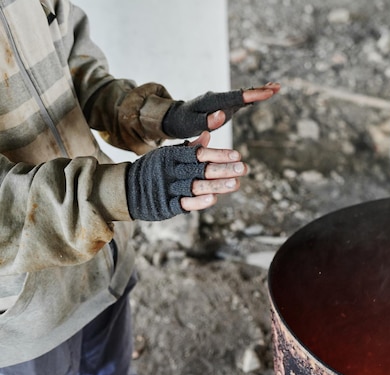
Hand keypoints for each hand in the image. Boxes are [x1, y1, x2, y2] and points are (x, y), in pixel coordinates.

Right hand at [125, 130, 247, 220]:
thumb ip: (189, 147)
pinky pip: (183, 203)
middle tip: (244, 168)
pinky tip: (213, 199)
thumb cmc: (154, 169)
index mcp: (174, 156)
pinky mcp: (166, 205)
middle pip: (201, 169)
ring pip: (195, 186)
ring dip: (216, 186)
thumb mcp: (168, 154)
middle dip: (224, 169)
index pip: (199, 153)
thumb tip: (208, 134)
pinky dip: (198, 202)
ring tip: (236, 184)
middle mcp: (172, 171)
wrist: (125, 188)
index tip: (238, 154)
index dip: (219, 154)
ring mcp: (169, 188)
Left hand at [162, 82, 280, 137]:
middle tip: (277, 87)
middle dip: (259, 90)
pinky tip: (263, 95)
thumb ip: (207, 121)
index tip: (266, 92)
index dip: (251, 95)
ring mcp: (223, 101)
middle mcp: (219, 98)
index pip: (235, 97)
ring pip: (243, 95)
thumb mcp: (192, 124)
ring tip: (276, 88)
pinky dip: (253, 97)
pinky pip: (241, 101)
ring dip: (259, 91)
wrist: (176, 118)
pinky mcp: (225, 106)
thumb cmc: (183, 122)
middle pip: (242, 93)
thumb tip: (222, 114)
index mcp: (212, 100)